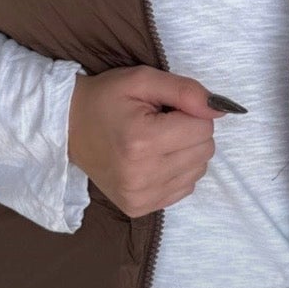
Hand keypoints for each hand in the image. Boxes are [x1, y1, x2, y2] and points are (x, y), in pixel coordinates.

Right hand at [67, 65, 240, 217]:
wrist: (67, 128)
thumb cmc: (105, 99)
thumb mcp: (142, 80)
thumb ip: (185, 91)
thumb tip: (220, 109)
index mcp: (142, 141)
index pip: (204, 127)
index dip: (190, 112)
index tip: (165, 109)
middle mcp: (142, 175)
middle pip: (204, 151)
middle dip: (190, 132)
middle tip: (160, 123)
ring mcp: (140, 196)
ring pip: (198, 171)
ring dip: (185, 153)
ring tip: (155, 141)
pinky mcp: (138, 208)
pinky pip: (184, 189)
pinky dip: (176, 171)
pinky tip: (153, 159)